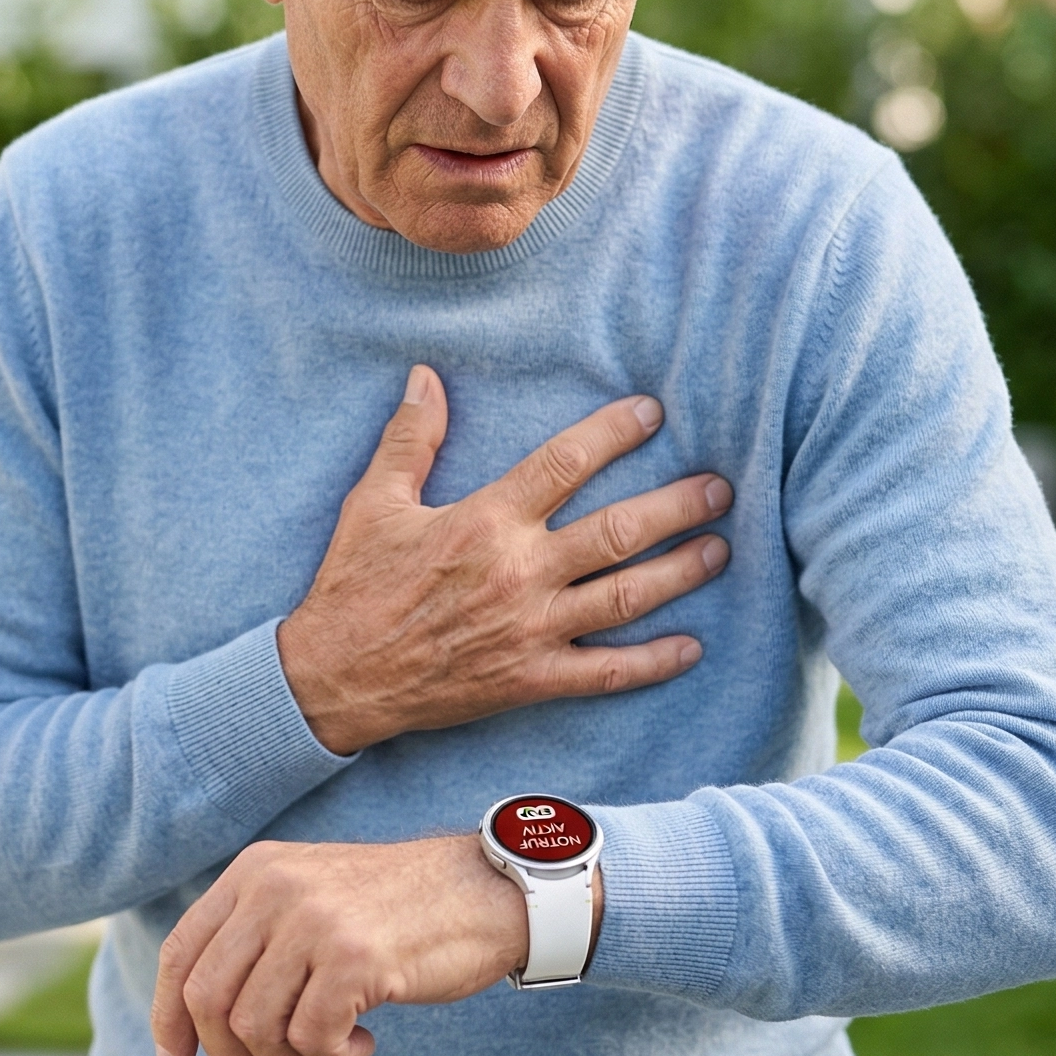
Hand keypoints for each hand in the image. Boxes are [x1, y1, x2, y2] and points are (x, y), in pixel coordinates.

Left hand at [153, 833, 595, 1055]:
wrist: (488, 891)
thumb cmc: (398, 912)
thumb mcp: (312, 901)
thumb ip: (254, 941)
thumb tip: (194, 1030)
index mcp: (254, 871)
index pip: (180, 955)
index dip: (169, 1021)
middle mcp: (273, 887)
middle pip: (207, 1001)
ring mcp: (313, 919)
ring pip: (254, 1029)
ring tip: (333, 1053)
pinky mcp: (354, 957)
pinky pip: (310, 1039)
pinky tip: (363, 1043)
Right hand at [277, 367, 732, 755]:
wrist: (335, 678)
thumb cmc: (353, 586)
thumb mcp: (374, 502)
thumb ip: (410, 438)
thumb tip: (424, 376)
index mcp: (486, 521)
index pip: (565, 463)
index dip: (614, 432)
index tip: (653, 412)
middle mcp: (519, 572)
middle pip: (618, 530)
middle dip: (677, 506)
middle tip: (720, 488)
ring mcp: (531, 630)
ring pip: (625, 596)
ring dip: (680, 572)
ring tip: (720, 549)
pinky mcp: (531, 680)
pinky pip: (606, 673)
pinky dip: (653, 662)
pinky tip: (693, 647)